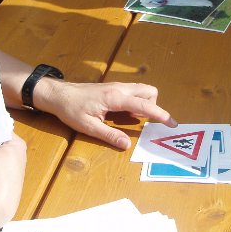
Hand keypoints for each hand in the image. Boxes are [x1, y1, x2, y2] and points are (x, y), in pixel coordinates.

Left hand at [38, 80, 176, 149]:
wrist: (58, 94)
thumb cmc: (71, 109)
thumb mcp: (89, 126)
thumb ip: (109, 135)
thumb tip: (127, 145)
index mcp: (115, 98)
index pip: (144, 104)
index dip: (160, 114)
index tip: (172, 123)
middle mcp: (120, 88)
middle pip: (149, 92)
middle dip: (153, 106)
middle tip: (145, 122)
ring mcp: (118, 86)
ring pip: (143, 90)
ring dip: (145, 104)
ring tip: (132, 119)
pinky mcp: (114, 87)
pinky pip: (134, 92)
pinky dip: (137, 102)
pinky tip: (124, 114)